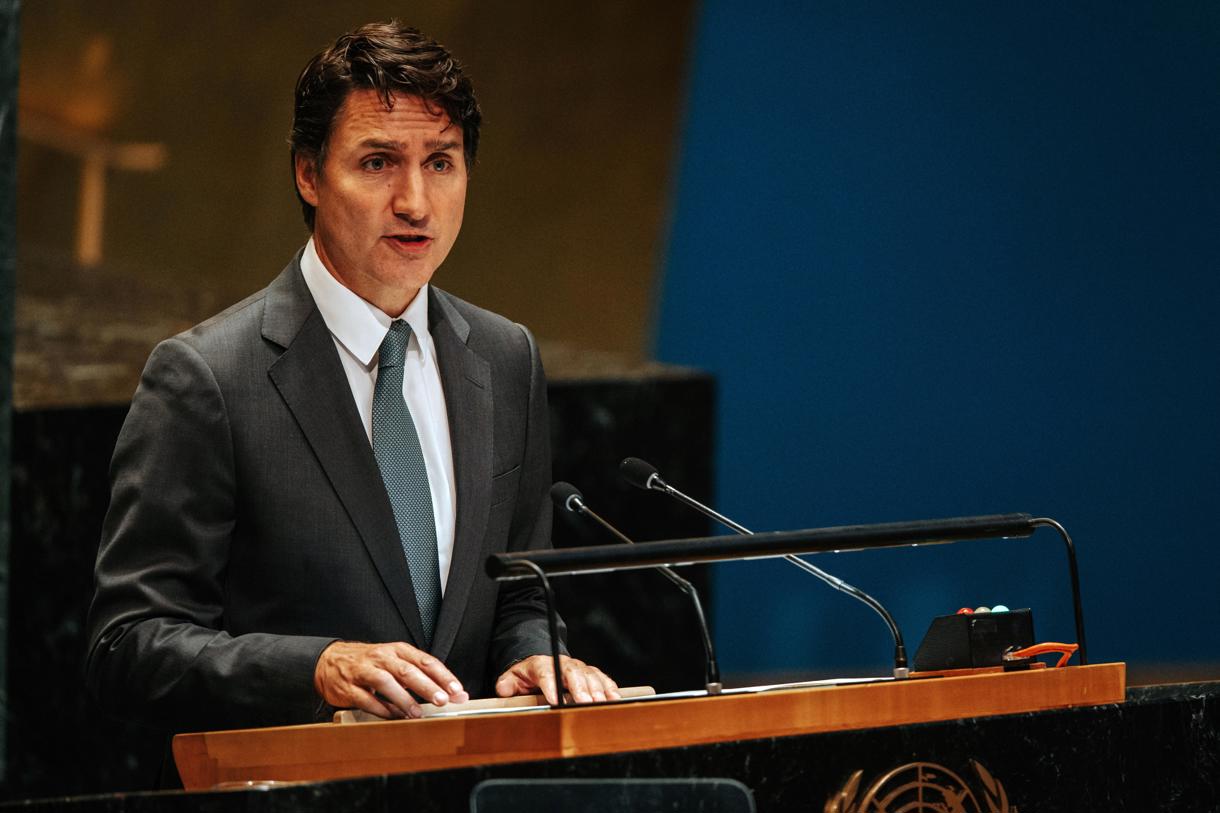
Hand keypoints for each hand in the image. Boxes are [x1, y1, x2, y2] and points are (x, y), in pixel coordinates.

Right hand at [314, 641, 468, 718]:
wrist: (330, 661)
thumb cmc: (370, 663)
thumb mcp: (396, 662)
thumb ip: (422, 677)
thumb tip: (452, 694)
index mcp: (398, 650)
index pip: (425, 661)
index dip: (442, 675)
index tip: (456, 690)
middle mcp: (382, 657)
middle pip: (408, 671)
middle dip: (427, 686)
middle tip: (441, 700)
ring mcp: (364, 671)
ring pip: (386, 683)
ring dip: (404, 699)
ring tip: (417, 713)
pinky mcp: (349, 687)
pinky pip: (367, 699)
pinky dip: (382, 709)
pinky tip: (394, 717)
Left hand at [495, 655, 619, 705]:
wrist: (541, 662)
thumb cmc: (528, 674)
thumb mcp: (512, 677)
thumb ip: (507, 684)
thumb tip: (503, 689)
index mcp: (541, 665)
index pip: (546, 673)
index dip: (551, 687)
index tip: (556, 701)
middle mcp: (563, 664)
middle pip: (573, 673)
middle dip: (580, 688)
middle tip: (585, 703)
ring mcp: (578, 667)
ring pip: (590, 675)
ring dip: (597, 690)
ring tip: (602, 703)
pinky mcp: (590, 673)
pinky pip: (602, 678)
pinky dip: (610, 688)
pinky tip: (615, 699)